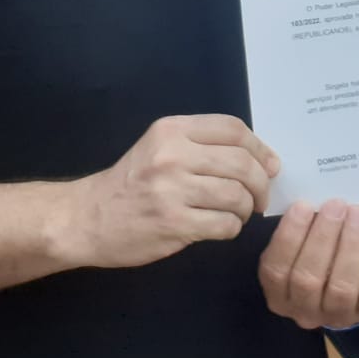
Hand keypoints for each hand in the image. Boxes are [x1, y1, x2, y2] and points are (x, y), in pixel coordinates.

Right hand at [69, 115, 277, 268]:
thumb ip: (202, 145)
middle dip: (261, 183)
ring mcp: (172, 190)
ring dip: (245, 209)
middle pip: (242, 163)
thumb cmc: (131, 182)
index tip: (270, 165)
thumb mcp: (160, 147)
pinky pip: (224, 225)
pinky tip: (219, 227)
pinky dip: (231, 228)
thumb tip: (262, 159)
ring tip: (236, 214)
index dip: (260, 148)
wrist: (88, 217)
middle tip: (259, 198)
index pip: (233, 129)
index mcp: (171, 130)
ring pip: (237, 196)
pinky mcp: (173, 224)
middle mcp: (172, 155)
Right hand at [258, 199, 358, 329]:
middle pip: (308, 280)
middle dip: (322, 237)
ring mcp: (338, 316)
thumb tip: (309, 206)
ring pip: (342, 286)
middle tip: (335, 206)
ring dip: (350, 243)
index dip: (289, 237)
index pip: (276, 270)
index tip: (303, 206)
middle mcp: (304, 312)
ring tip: (355, 213)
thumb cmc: (320, 253)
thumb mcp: (301, 244)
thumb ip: (300, 231)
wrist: (355, 278)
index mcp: (279, 295)